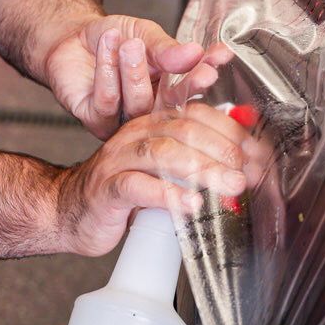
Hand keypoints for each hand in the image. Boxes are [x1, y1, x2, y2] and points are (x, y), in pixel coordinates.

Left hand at [43, 14, 228, 138]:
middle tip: (191, 61)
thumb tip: (194, 52)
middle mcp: (148, 111)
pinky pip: (107, 102)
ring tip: (130, 44)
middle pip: (173, 106)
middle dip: (183, 83)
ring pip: (139, 105)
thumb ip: (165, 47)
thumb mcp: (143, 34)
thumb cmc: (110, 39)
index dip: (206, 72)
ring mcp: (123, 120)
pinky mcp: (96, 119)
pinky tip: (107, 48)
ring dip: (135, 72)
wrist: (69, 37)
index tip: (219, 57)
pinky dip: (108, 72)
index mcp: (166, 91)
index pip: (192, 87)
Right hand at [55, 102, 250, 255]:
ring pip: (163, 153)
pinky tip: (190, 205)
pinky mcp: (107, 189)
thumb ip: (195, 161)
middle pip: (184, 130)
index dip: (230, 132)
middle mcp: (135, 135)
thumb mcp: (163, 170)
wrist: (69, 210)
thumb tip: (244, 165)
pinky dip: (167, 195)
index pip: (196, 114)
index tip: (255, 154)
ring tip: (228, 186)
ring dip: (202, 170)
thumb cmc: (122, 191)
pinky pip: (137, 186)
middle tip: (247, 173)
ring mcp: (118, 160)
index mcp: (152, 124)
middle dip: (222, 151)